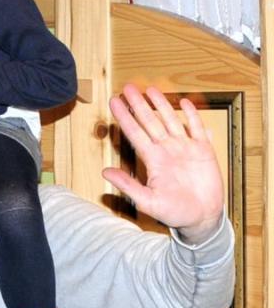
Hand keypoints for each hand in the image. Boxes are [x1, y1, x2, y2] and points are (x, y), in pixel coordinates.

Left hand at [103, 84, 223, 244]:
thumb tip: (104, 172)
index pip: (134, 133)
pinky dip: (192, 116)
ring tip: (151, 89)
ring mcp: (185, 148)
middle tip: (127, 88)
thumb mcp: (147, 201)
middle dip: (139, 104)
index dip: (124, 117)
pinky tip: (184, 103)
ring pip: (170, 120)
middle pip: (150, 121)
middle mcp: (166, 150)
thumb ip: (127, 185)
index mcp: (152, 160)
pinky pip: (197, 129)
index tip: (113, 102)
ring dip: (161, 105)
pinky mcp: (203, 151)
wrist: (202, 219)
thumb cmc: (175, 212)